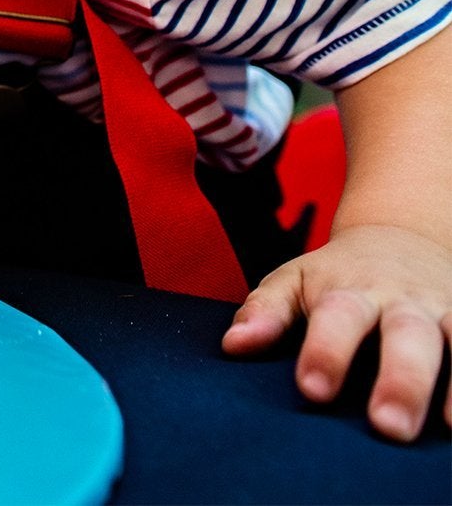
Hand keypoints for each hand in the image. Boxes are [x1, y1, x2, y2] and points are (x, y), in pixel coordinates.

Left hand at [222, 224, 451, 440]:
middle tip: (386, 426)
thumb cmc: (336, 275)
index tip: (312, 390)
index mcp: (350, 290)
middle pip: (406, 335)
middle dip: (400, 379)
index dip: (326, 352)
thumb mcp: (295, 280)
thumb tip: (232, 347)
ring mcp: (444, 312)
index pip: (337, 318)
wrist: (400, 236)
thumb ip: (265, 311)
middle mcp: (403, 301)